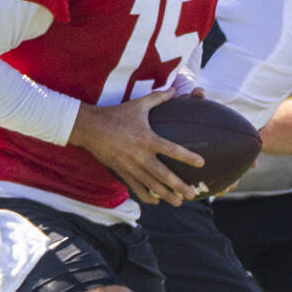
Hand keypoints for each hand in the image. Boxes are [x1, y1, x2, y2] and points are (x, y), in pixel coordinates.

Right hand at [68, 90, 203, 205]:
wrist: (89, 127)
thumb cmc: (115, 115)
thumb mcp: (137, 105)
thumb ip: (158, 98)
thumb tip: (174, 90)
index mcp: (147, 139)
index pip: (171, 150)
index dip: (188, 157)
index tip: (202, 163)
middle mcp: (140, 155)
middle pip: (163, 174)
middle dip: (178, 185)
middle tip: (192, 194)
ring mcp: (130, 166)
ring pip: (150, 184)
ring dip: (165, 194)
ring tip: (178, 202)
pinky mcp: (121, 171)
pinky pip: (135, 186)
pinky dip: (146, 195)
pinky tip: (156, 201)